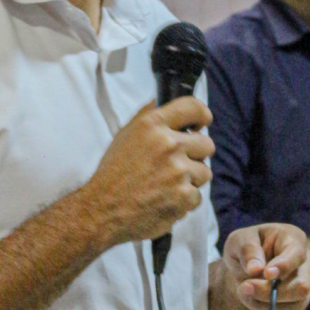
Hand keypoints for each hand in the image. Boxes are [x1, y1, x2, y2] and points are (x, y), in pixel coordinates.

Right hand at [84, 96, 213, 247]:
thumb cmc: (113, 172)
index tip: (202, 124)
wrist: (103, 209)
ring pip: (204, 171)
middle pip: (206, 143)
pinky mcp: (184, 196)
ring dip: (191, 179)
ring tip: (167, 185)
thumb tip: (163, 101)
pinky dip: (184, 201)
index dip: (202, 116)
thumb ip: (147, 116)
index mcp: (153, 125)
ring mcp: (179, 171)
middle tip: (178, 163)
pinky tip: (166, 200)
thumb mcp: (125, 135)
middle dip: (196, 154)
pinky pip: (197, 196)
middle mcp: (169, 144)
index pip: (193, 107)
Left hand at [222, 224, 309, 309]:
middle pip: (302, 287)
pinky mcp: (298, 306)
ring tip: (244, 291)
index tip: (265, 274)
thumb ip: (247, 250)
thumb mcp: (238, 240)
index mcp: (294, 239)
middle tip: (244, 287)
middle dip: (269, 293)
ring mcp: (306, 287)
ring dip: (262, 305)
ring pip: (294, 307)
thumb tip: (256, 270)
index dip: (283, 267)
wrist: (243, 267)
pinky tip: (255, 302)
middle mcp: (307, 264)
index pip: (297, 255)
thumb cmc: (244, 248)